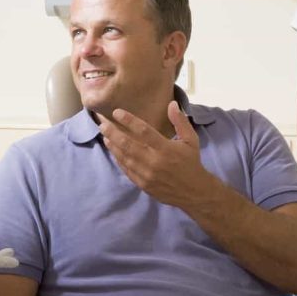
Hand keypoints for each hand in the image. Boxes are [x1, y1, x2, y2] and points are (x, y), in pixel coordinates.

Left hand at [98, 101, 216, 208]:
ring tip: (105, 135)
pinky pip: (126, 170)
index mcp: (166, 148)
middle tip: (103, 124)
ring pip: (124, 157)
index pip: (143, 131)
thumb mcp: (191, 140)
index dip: (129, 120)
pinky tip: (113, 151)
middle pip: (128, 144)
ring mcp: (146, 174)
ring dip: (113, 145)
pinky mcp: (142, 184)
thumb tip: (171, 104)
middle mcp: (154, 161)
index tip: (117, 112)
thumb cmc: (191, 162)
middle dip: (113, 133)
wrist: (194, 192)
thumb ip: (180, 122)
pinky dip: (118, 159)